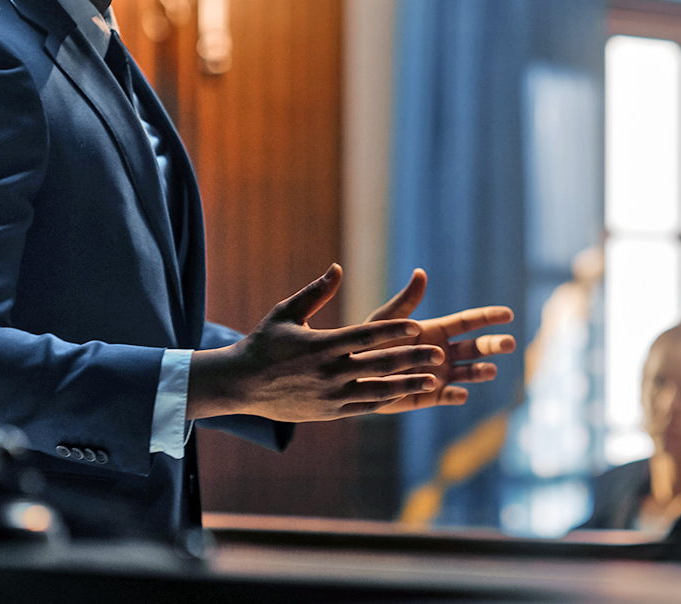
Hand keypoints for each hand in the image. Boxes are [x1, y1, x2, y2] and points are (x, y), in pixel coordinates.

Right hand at [188, 264, 447, 421]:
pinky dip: (387, 400)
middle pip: (379, 364)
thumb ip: (315, 292)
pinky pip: (364, 407)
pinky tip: (405, 395)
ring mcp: (330, 395)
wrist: (240, 384)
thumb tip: (337, 268)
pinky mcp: (329, 412)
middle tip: (439, 354)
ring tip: (433, 379)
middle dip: (412, 358)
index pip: (364, 336)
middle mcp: (329, 371)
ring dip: (407, 384)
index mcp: (321, 344)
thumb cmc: (263, 343)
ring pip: (377, 390)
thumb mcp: (285, 313)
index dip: (392, 332)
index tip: (416, 327)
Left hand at [364, 269, 514, 413]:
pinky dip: (455, 395)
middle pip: (475, 348)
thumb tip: (420, 272)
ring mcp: (438, 375)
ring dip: (480, 371)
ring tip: (489, 370)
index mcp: (436, 331)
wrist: (351, 373)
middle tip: (508, 344)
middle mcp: (442, 353)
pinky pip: (446, 396)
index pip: (468, 323)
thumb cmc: (367, 342)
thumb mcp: (386, 320)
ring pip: (467, 373)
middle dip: (493, 346)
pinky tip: (461, 393)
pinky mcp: (428, 395)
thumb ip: (406, 301)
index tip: (508, 314)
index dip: (488, 317)